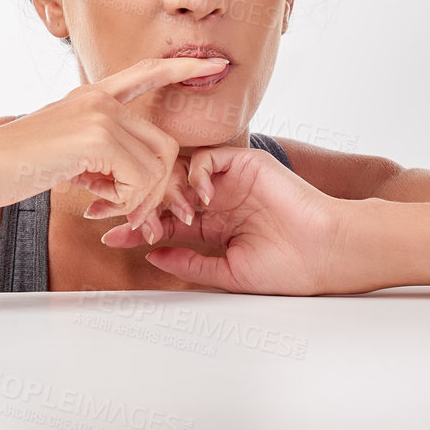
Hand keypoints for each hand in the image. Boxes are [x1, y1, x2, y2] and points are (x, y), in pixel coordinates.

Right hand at [0, 55, 228, 224]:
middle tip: (143, 218)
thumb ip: (100, 157)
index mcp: (91, 96)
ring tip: (111, 213)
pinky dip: (126, 203)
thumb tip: (134, 186)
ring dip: (142, 201)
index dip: (182, 69)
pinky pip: (139, 178)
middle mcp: (99, 98)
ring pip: (157, 164)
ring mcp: (99, 113)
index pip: (146, 73)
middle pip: (164, 143)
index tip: (215, 64)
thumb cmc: (10, 166)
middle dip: (161, 188)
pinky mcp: (95, 136)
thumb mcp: (63, 153)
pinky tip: (96, 205)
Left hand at [99, 145, 350, 294]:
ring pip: (182, 171)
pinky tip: (199, 198)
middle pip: (166, 191)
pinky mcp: (247, 163)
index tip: (109, 238)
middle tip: (104, 210)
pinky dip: (197, 173)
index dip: (137, 226)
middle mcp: (219, 199)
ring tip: (147, 207)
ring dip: (160, 186)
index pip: (166, 220)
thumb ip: (190, 262)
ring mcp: (231, 180)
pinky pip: (210, 157)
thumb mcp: (228, 272)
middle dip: (135, 200)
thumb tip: (152, 255)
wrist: (325, 252)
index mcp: (214, 224)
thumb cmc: (288, 268)